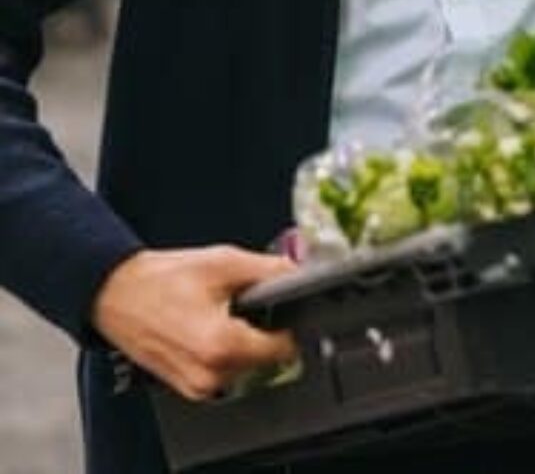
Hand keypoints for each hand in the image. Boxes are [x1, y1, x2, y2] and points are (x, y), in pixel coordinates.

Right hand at [92, 246, 297, 401]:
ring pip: (246, 366)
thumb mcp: (225, 262)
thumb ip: (272, 270)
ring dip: (244, 341)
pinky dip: (224, 351)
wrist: (117, 294)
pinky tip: (210, 326)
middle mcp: (209, 375)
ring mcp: (196, 386)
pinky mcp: (186, 387)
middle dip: (264, 329)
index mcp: (220, 346)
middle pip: (266, 357)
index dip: (290, 323)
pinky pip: (224, 372)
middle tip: (246, 303)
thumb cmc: (162, 279)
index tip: (285, 306)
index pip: (284, 349)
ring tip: (223, 313)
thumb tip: (302, 274)